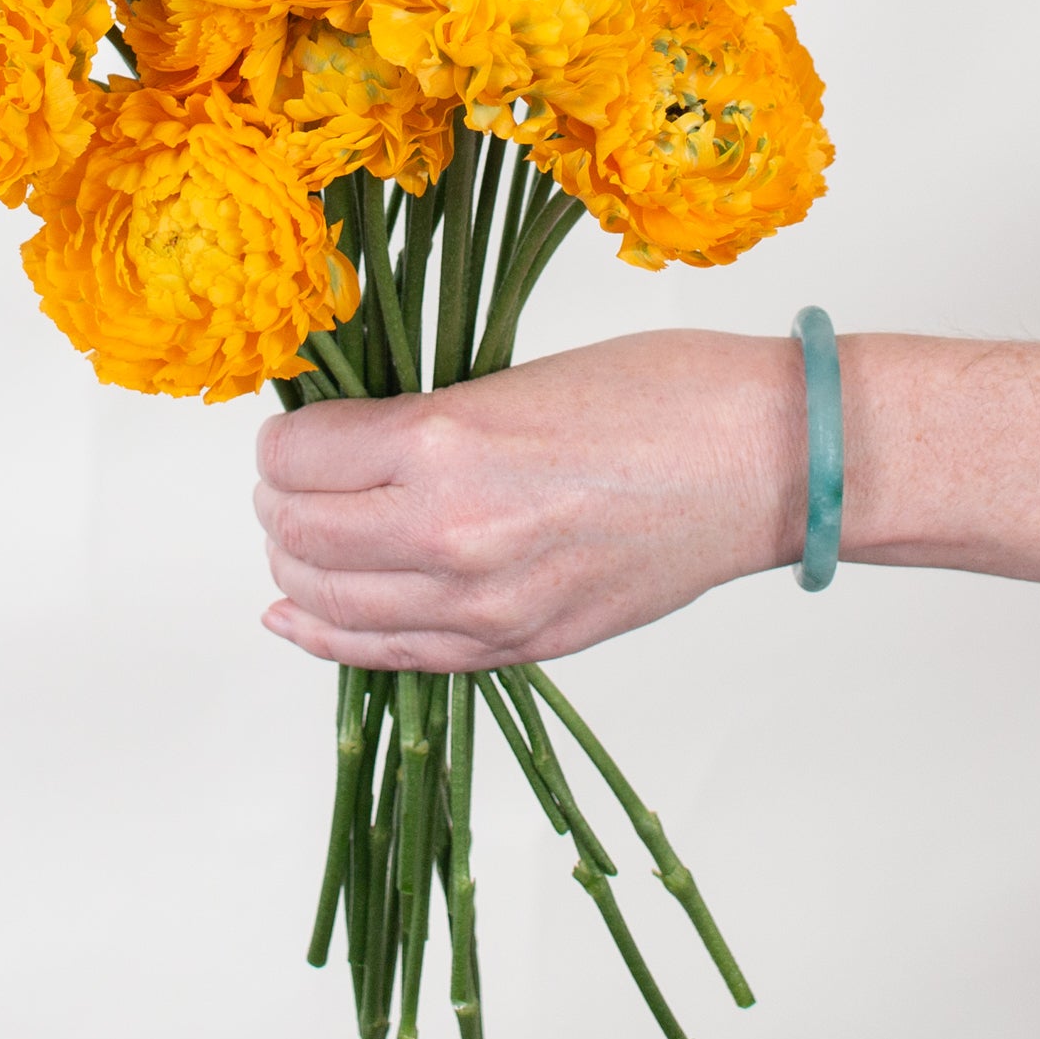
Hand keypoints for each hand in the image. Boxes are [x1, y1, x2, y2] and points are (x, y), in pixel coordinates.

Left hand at [253, 330, 807, 671]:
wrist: (761, 461)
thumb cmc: (659, 395)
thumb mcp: (510, 381)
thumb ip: (420, 424)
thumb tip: (340, 445)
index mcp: (445, 446)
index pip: (297, 457)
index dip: (281, 440)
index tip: (293, 429)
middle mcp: (451, 536)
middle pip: (297, 536)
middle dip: (278, 503)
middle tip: (291, 478)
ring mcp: (485, 606)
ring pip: (328, 607)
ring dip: (296, 568)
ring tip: (301, 536)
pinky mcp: (520, 645)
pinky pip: (393, 657)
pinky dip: (332, 637)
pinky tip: (302, 617)